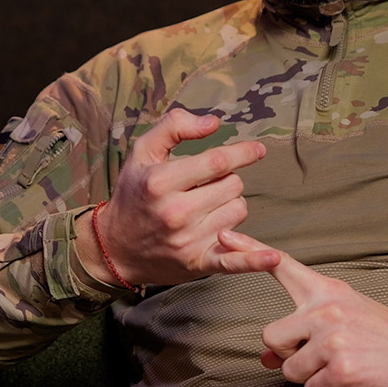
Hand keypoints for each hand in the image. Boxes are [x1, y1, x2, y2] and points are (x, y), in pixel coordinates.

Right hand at [76, 108, 276, 287]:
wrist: (116, 247)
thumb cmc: (133, 194)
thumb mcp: (143, 152)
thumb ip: (174, 127)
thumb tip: (214, 124)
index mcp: (161, 182)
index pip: (217, 162)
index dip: (242, 153)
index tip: (257, 150)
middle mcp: (176, 213)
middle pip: (233, 186)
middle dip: (225, 181)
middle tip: (202, 187)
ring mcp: (188, 240)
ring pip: (238, 211)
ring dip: (229, 205)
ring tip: (205, 208)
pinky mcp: (198, 263)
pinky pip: (235, 260)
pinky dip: (254, 259)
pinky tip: (272, 257)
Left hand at [220, 229, 387, 386]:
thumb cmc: (381, 336)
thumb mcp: (343, 320)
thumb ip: (302, 330)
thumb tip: (266, 359)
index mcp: (326, 291)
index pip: (282, 267)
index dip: (250, 251)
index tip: (224, 237)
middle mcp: (326, 310)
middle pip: (271, 337)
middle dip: (287, 354)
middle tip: (321, 355)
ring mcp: (334, 339)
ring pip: (289, 369)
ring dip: (309, 376)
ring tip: (340, 366)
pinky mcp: (343, 369)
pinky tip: (350, 380)